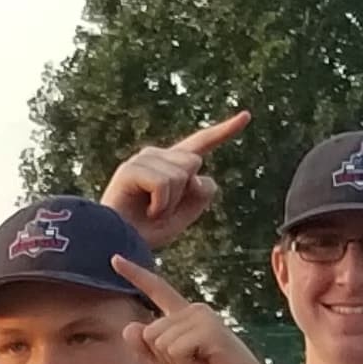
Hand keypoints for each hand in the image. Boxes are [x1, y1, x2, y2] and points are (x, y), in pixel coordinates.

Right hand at [100, 111, 247, 246]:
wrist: (115, 246)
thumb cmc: (146, 233)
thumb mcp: (184, 216)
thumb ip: (200, 194)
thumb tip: (197, 174)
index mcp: (170, 164)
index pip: (201, 144)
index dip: (225, 130)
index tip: (247, 116)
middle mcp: (155, 155)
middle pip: (194, 163)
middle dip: (184, 193)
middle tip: (161, 211)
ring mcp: (141, 159)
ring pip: (180, 175)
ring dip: (170, 203)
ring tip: (150, 212)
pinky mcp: (130, 169)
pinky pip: (164, 184)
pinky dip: (160, 205)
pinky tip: (145, 211)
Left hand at [117, 255, 280, 363]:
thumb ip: (146, 352)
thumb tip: (129, 327)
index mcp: (181, 317)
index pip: (156, 291)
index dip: (135, 274)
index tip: (114, 258)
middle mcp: (192, 311)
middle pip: (149, 333)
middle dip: (164, 358)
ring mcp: (202, 316)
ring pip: (160, 342)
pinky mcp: (210, 329)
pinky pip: (175, 350)